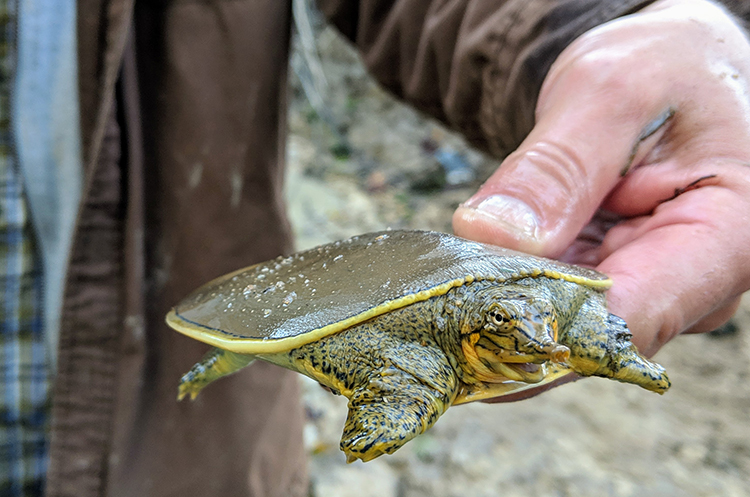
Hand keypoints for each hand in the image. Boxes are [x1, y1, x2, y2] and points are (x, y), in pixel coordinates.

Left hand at [454, 0, 749, 370]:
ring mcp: (651, 290)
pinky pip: (554, 302)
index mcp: (727, 237)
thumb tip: (492, 233)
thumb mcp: (612, 92)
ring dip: (500, 306)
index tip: (463, 314)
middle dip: (508, 318)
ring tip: (439, 287)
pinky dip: (507, 290)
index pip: (628, 315)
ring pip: (563, 325)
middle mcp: (697, 285)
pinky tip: (466, 276)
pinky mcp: (612, 284)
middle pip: (589, 332)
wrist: (666, 74)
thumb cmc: (662, 69)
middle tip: (431, 303)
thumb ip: (559, 165)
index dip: (539, 324)